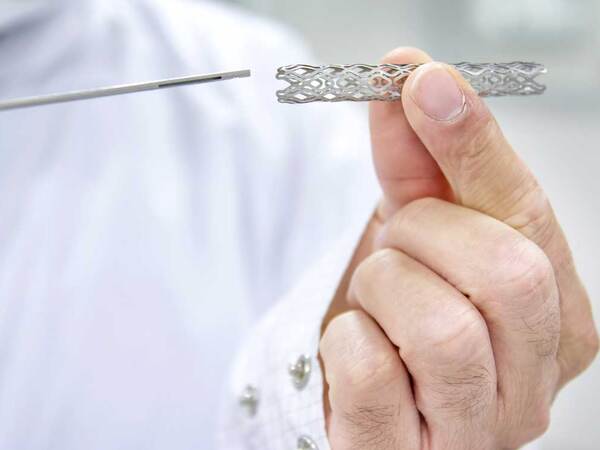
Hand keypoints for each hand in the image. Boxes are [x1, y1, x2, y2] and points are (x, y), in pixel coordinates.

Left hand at [320, 48, 598, 448]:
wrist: (365, 391)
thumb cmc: (406, 311)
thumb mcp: (421, 233)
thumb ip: (422, 161)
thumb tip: (412, 78)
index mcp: (556, 323)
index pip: (529, 221)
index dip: (472, 144)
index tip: (421, 81)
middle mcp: (532, 388)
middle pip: (506, 274)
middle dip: (423, 233)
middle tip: (398, 241)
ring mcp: (473, 434)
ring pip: (441, 329)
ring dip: (384, 288)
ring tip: (378, 298)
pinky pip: (371, 373)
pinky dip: (347, 338)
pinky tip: (358, 341)